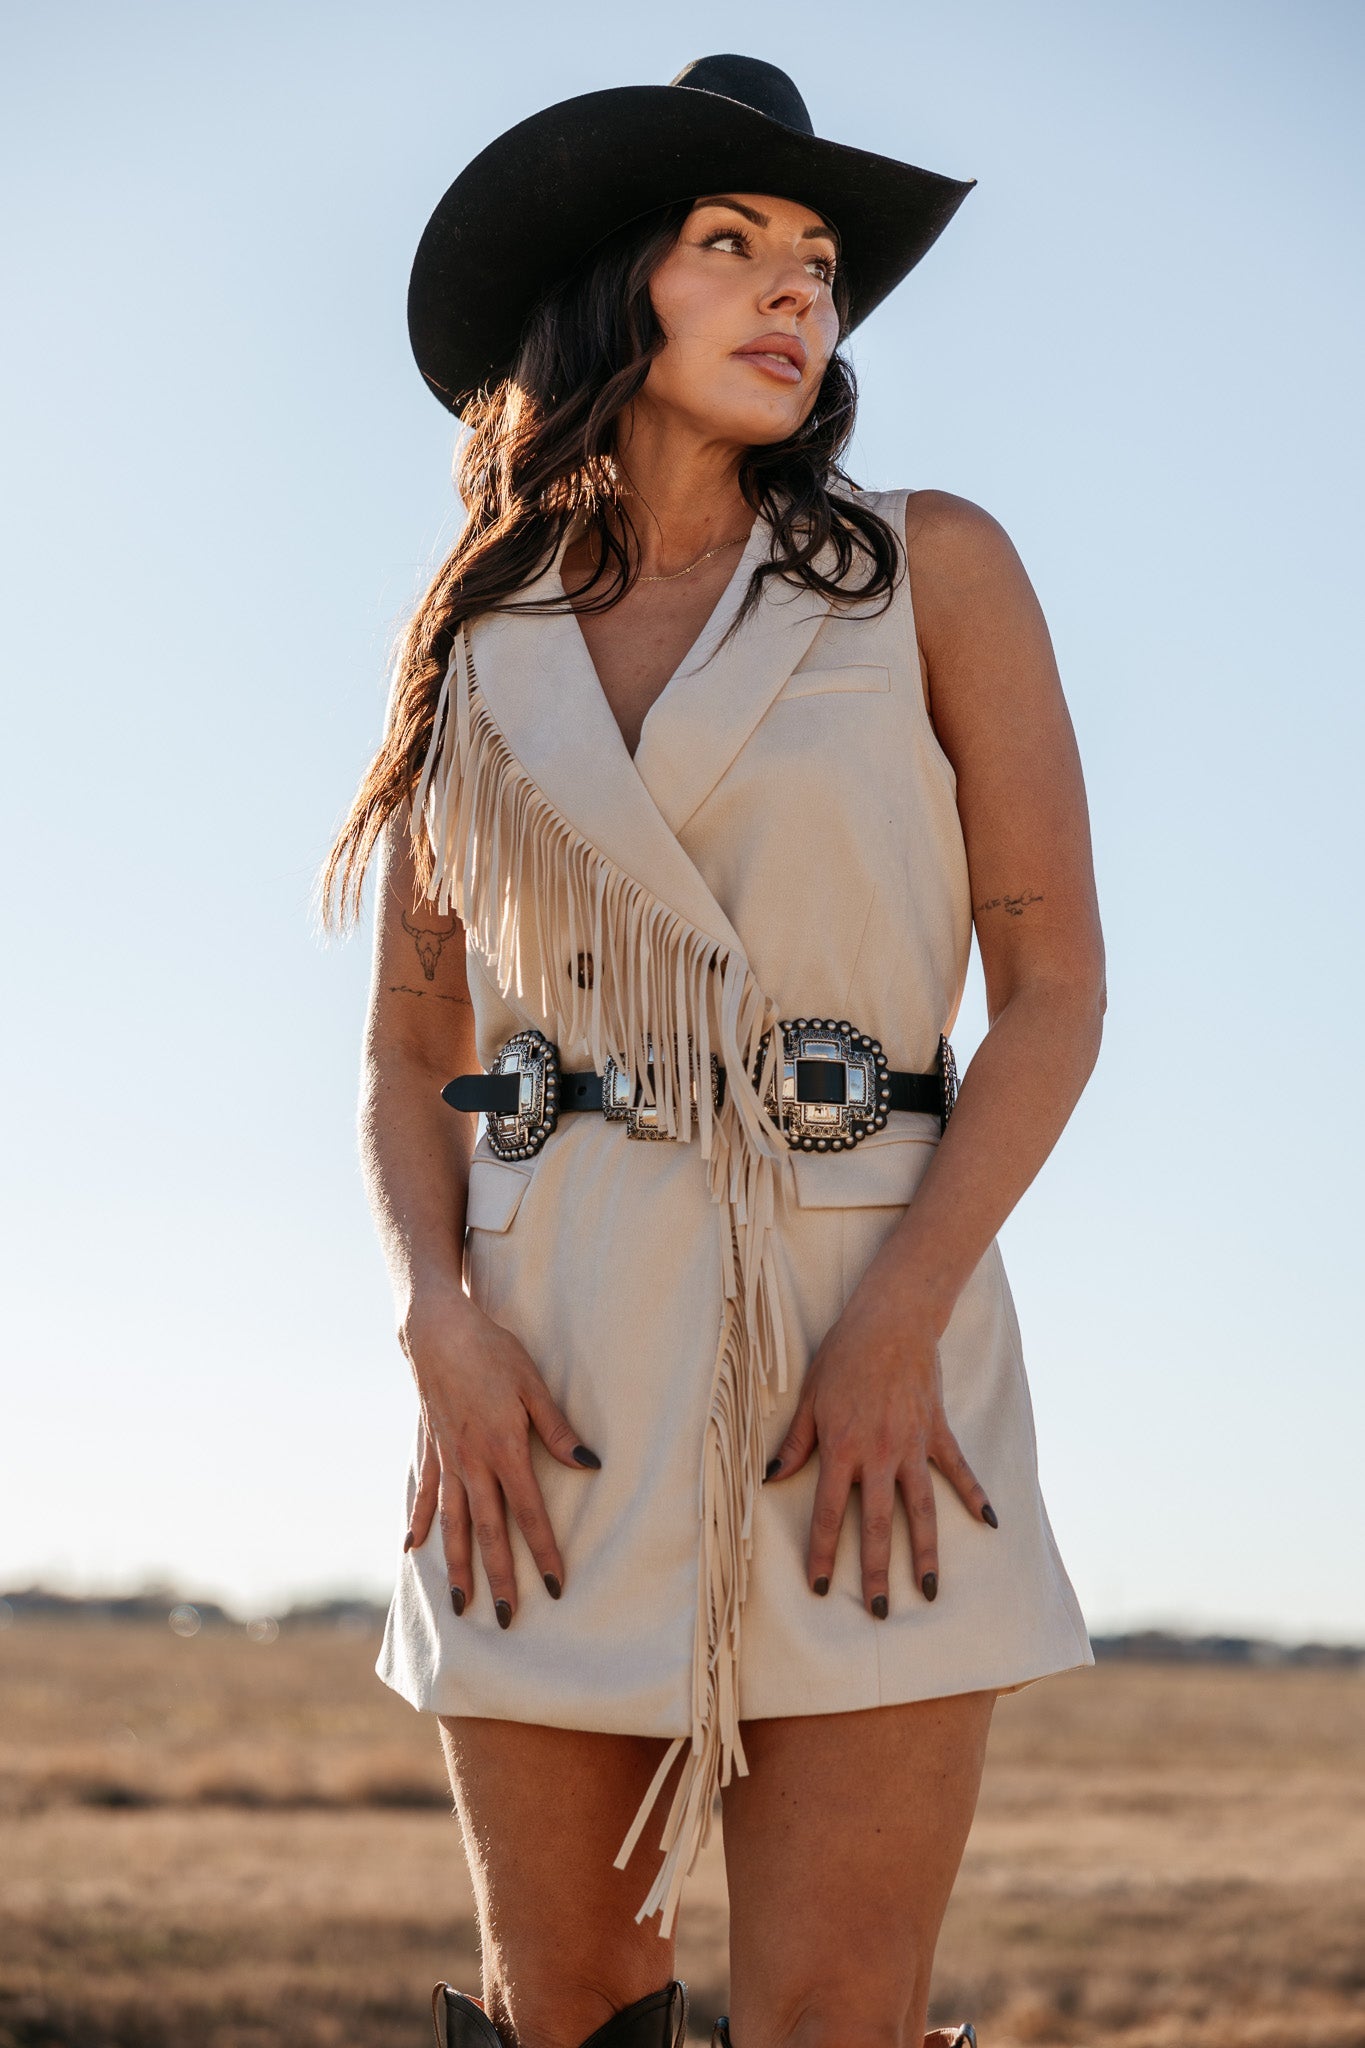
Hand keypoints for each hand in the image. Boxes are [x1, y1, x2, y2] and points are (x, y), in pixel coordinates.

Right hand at [399, 1282, 601, 1625]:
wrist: (436, 1331)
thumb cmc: (491, 1351)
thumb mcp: (532, 1385)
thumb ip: (558, 1429)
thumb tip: (590, 1465)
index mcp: (503, 1450)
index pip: (529, 1514)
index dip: (543, 1552)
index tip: (554, 1587)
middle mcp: (471, 1464)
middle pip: (488, 1532)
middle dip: (499, 1578)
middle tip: (508, 1620)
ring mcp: (446, 1460)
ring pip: (452, 1525)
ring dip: (456, 1566)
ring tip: (461, 1605)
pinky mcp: (429, 1448)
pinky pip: (426, 1495)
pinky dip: (419, 1524)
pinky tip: (412, 1550)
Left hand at [762, 1280, 996, 1614]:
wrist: (891, 1320)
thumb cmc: (844, 1356)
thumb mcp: (810, 1397)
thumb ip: (795, 1443)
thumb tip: (771, 1477)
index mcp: (842, 1448)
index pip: (828, 1513)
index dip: (822, 1553)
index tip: (820, 1587)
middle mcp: (879, 1455)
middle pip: (876, 1524)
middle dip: (875, 1571)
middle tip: (879, 1611)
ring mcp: (914, 1446)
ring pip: (921, 1510)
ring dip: (925, 1552)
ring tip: (928, 1591)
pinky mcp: (938, 1432)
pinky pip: (959, 1471)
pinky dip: (974, 1496)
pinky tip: (989, 1523)